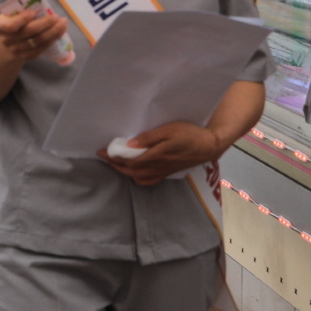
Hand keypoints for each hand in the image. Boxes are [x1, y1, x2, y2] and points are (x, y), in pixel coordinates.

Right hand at [0, 8, 67, 63]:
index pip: (12, 26)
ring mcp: (18, 50)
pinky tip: (60, 32)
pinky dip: (53, 40)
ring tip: (63, 23)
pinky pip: (42, 48)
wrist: (9, 43)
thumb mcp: (9, 11)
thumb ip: (13, 0)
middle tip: (56, 16)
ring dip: (53, 32)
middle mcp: (8, 40)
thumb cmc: (11, 21)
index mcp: (1, 27)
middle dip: (45, 24)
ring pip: (39, 41)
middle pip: (29, 32)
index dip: (23, 19)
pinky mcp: (28, 56)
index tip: (34, 12)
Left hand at [97, 122, 222, 184]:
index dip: (113, 157)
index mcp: (156, 156)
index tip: (101, 152)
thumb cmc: (189, 134)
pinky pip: (149, 180)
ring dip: (124, 171)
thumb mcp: (169, 130)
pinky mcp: (168, 172)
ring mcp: (163, 171)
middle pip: (131, 170)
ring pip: (139, 177)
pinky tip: (134, 172)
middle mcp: (158, 167)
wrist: (209, 146)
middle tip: (103, 157)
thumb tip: (130, 144)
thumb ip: (149, 137)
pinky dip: (138, 178)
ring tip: (115, 163)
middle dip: (115, 165)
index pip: (129, 160)